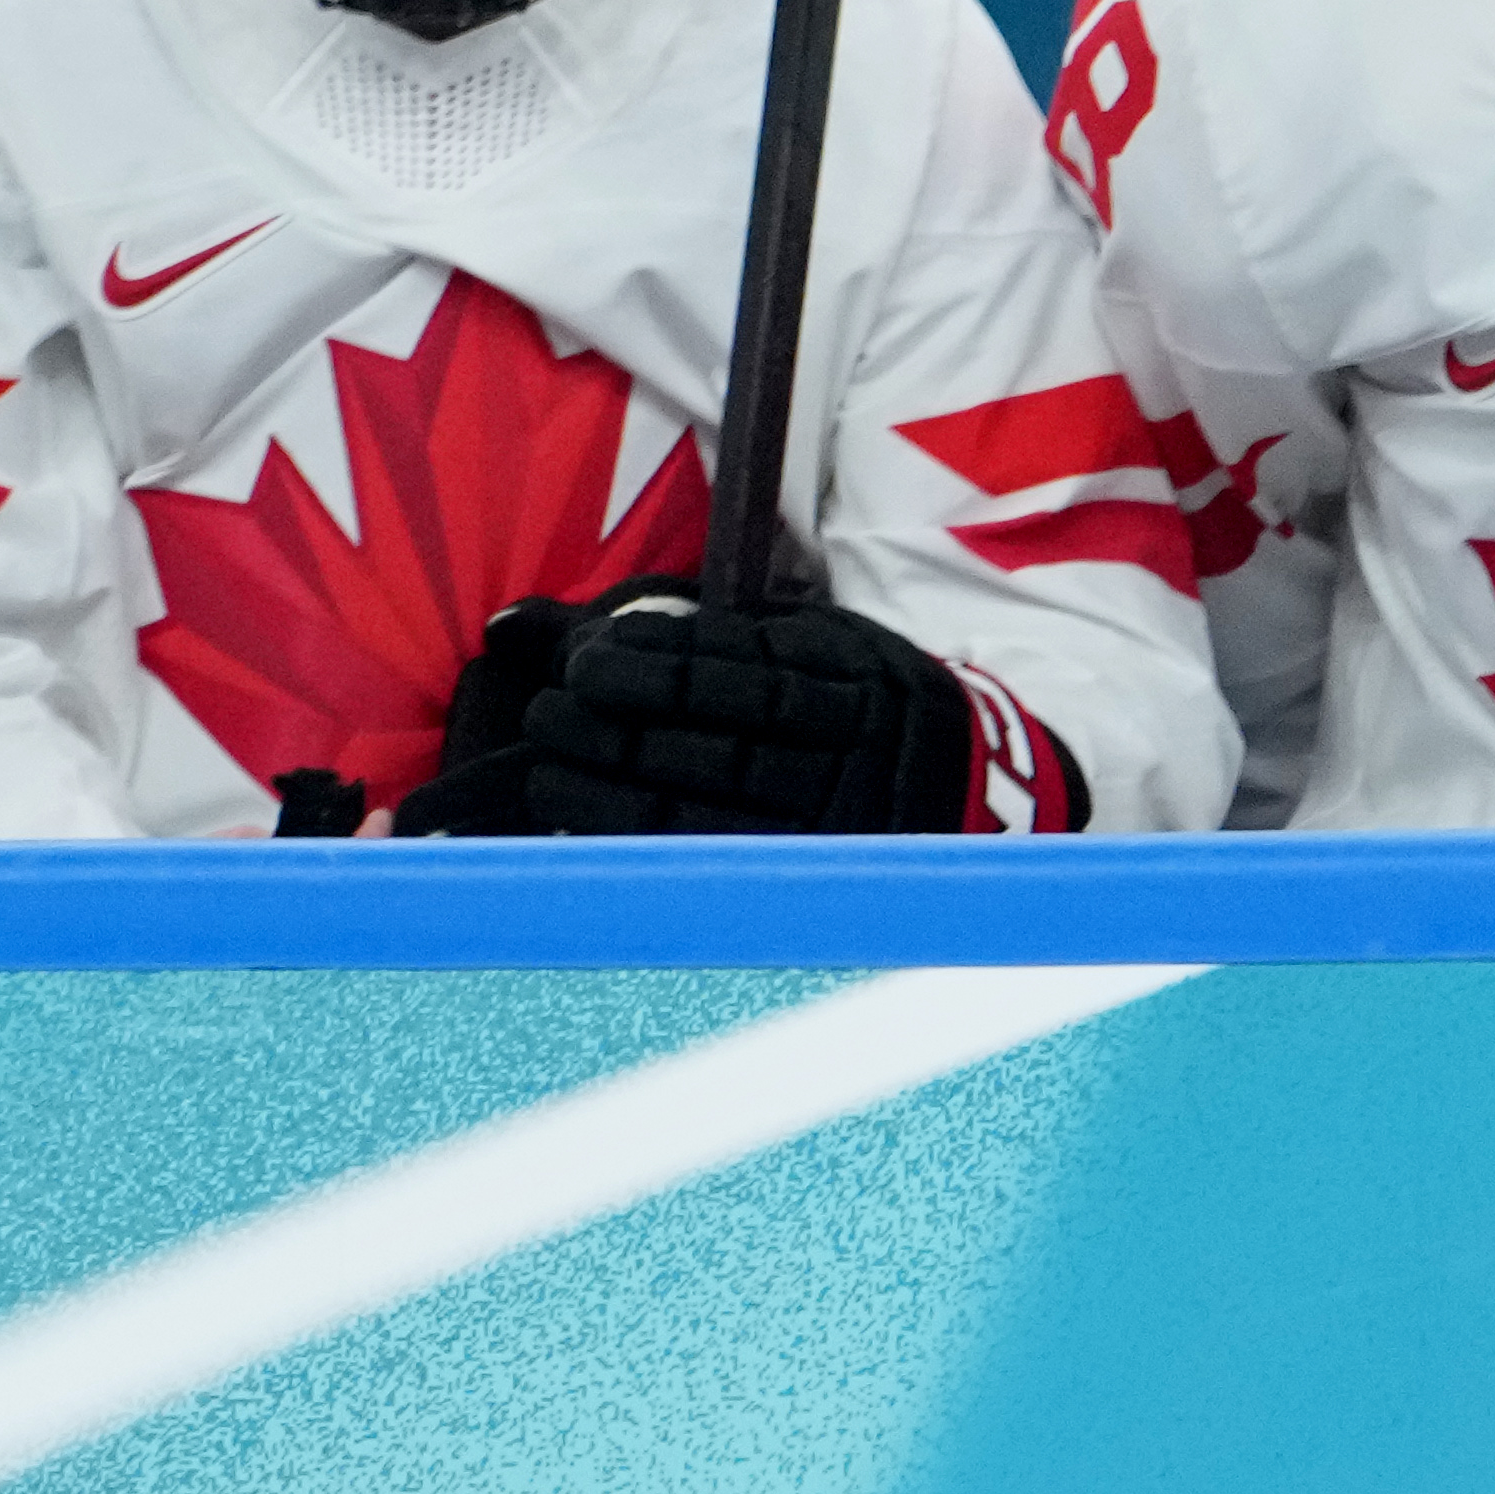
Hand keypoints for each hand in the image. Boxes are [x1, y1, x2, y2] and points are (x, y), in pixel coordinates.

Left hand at [398, 589, 1005, 833]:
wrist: (966, 780)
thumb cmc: (852, 694)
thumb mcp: (810, 639)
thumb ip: (702, 628)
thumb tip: (528, 620)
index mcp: (858, 681)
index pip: (751, 673)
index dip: (667, 666)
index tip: (593, 654)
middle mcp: (854, 755)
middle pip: (726, 742)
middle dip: (626, 725)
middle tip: (551, 708)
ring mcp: (837, 823)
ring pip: (714, 808)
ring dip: (617, 789)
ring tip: (549, 764)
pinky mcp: (812, 873)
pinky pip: (714, 860)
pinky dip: (642, 841)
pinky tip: (583, 822)